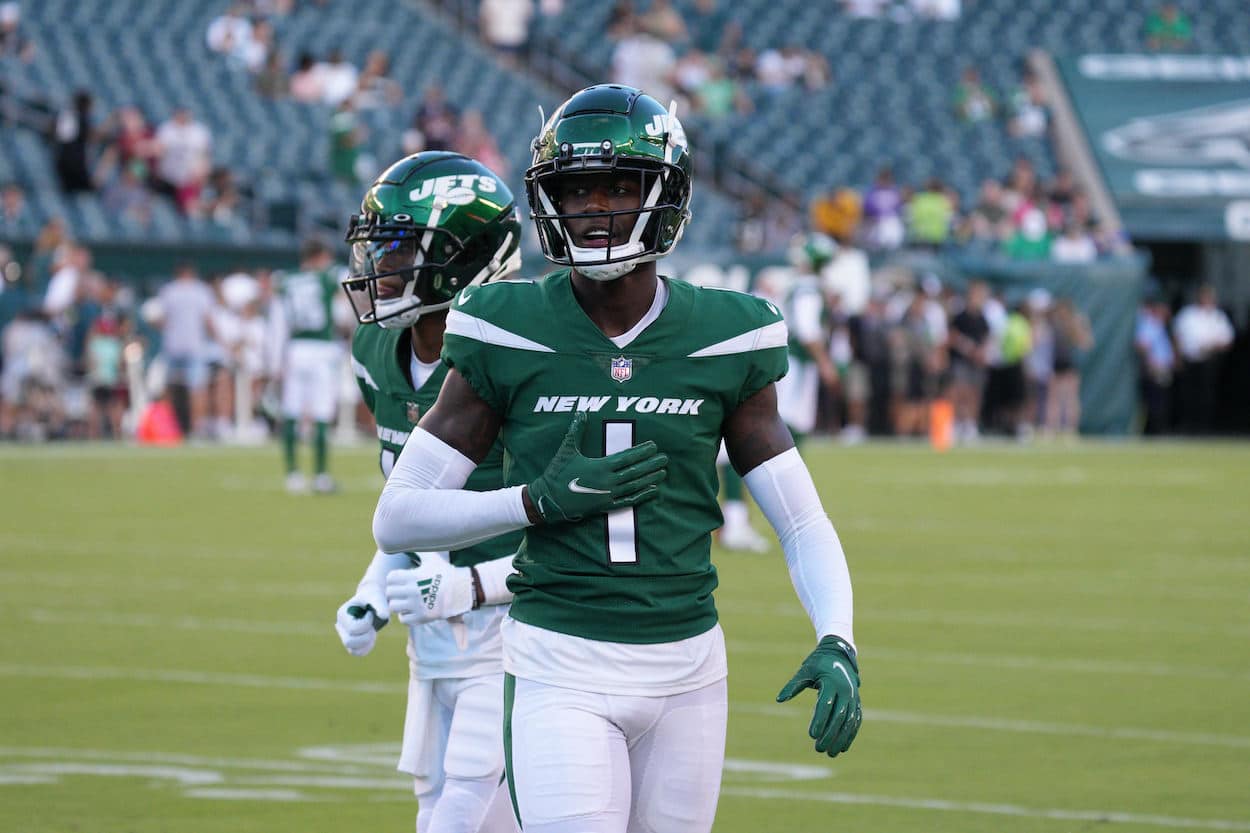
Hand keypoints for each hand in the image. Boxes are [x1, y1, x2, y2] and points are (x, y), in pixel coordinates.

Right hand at [334, 586, 388, 656]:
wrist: (374, 601)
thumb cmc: (375, 597)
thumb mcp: (378, 598)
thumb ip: (381, 605)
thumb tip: (384, 616)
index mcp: (342, 613)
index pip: (353, 628)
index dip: (367, 623)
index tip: (371, 614)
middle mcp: (340, 626)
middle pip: (349, 642)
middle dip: (365, 636)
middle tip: (372, 625)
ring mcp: (344, 635)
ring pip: (353, 650)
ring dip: (366, 642)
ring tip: (373, 630)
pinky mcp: (351, 641)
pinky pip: (357, 652)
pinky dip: (367, 647)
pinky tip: (373, 636)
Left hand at [386, 553, 475, 625]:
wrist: (462, 590)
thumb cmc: (446, 573)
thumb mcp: (433, 559)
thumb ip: (419, 550)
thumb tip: (409, 536)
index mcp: (413, 576)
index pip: (390, 578)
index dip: (394, 578)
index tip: (401, 579)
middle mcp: (413, 591)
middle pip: (389, 592)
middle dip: (394, 591)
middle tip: (401, 591)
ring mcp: (417, 605)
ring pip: (394, 606)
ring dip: (398, 604)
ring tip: (405, 601)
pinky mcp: (422, 617)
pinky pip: (403, 619)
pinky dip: (406, 615)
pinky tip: (413, 610)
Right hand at [525, 411, 667, 523]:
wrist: (549, 500)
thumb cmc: (557, 473)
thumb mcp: (567, 450)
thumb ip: (576, 430)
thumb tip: (581, 412)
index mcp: (600, 466)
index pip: (627, 457)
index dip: (642, 452)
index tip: (654, 446)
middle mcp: (607, 481)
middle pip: (635, 471)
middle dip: (651, 464)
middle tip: (665, 458)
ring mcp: (608, 495)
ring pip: (634, 486)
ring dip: (650, 478)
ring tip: (663, 472)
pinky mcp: (605, 506)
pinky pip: (628, 501)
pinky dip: (642, 496)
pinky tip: (653, 490)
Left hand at [776, 635, 861, 757]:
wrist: (839, 654)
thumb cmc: (818, 663)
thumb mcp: (804, 671)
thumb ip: (793, 686)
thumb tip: (779, 699)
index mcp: (831, 683)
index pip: (825, 705)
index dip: (819, 721)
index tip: (811, 736)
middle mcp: (845, 691)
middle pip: (838, 717)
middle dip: (829, 735)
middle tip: (818, 749)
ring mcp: (853, 697)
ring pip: (849, 721)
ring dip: (841, 739)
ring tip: (831, 753)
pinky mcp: (857, 702)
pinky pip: (856, 720)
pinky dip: (850, 735)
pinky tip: (843, 748)